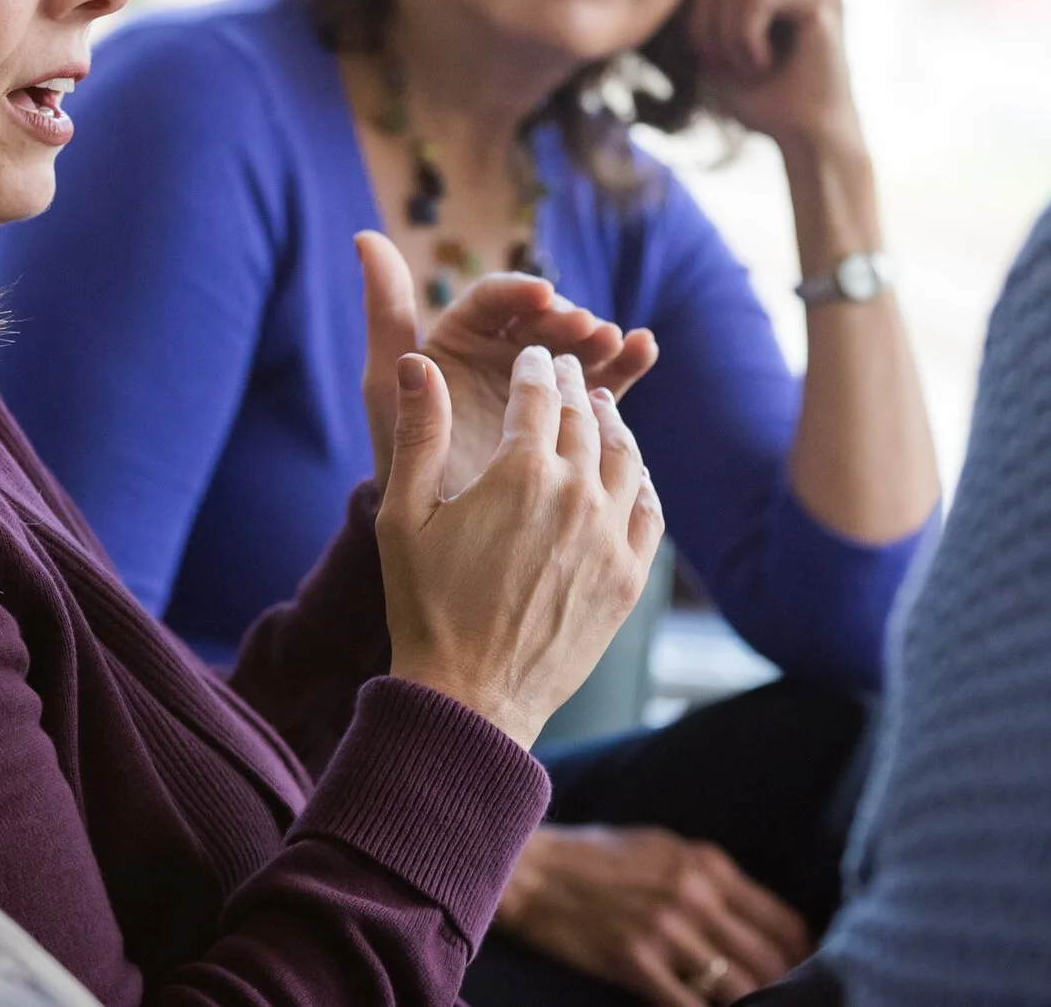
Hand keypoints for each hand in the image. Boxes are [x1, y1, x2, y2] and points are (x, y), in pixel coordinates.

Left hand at [358, 232, 657, 494]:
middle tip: (586, 326)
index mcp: (462, 338)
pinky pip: (600, 383)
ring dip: (598, 338)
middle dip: (565, 318)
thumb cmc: (403, 454)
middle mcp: (503, 354)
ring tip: (616, 341)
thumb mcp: (387, 382)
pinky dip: (624, 364)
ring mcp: (539, 384)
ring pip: (575, 347)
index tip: (542, 296)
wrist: (438, 531)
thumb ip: (385, 311)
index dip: (519, 292)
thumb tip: (365, 236)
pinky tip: (645, 349)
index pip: (494, 302)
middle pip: (541, 321)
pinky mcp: (569, 416)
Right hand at [380, 346, 664, 747]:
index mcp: (520, 473)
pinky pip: (648, 510)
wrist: (472, 696)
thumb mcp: (402, 515)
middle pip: (585, 419)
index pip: (539, 395)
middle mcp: (576, 495)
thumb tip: (419, 362)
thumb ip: (419, 432)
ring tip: (601, 408)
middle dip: (574, 386)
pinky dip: (641, 480)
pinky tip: (631, 473)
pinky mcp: (629, 577)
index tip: (535, 355)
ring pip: (624, 458)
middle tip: (569, 369)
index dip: (537, 367)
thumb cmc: (426, 606)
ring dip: (612, 424)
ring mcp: (610, 537)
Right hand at [497, 825, 812, 1005]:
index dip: (806, 957)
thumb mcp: (663, 848)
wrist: (532, 867)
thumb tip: (752, 914)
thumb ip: (709, 879)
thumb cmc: (596, 857)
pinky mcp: (633, 960)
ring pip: (736, 987)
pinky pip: (686, 1006)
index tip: (813, 976)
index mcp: (707, 864)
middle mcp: (694, 894)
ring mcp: (664, 929)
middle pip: (768, 959)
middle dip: (789, 990)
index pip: (782, 920)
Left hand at [686, 0, 861, 156]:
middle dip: (709, 23)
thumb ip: (704, 13)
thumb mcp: (719, 51)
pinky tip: (763, 64)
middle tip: (727, 66)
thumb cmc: (766, 101)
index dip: (698, 15)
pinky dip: (745, 37)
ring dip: (727, 36)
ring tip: (748, 68)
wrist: (808, 139)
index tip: (713, 61)